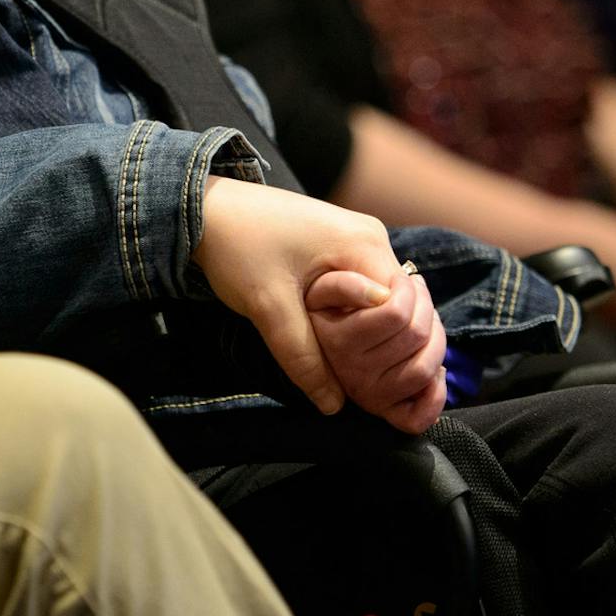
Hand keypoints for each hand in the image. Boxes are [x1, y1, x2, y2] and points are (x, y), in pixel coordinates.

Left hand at [192, 177, 408, 414]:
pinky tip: (341, 345)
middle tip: (354, 378)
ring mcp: (362, 244)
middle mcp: (373, 241)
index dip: (386, 351)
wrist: (205, 209)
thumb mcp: (268, 307)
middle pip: (410, 311)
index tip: (355, 376)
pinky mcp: (346, 253)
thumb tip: (334, 405)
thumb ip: (303, 356)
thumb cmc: (236, 247)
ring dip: (377, 341)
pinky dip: (364, 326)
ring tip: (347, 366)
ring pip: (393, 307)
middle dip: (389, 351)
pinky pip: (373, 297)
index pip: (405, 312)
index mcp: (364, 245)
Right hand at [305, 261, 447, 432]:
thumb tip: (380, 297)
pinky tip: (434, 371)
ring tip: (426, 326)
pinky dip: (435, 395)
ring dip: (437, 342)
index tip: (401, 282)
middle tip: (417, 299)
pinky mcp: (383, 412)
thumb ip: (345, 284)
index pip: (397, 313)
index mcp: (338, 340)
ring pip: (425, 370)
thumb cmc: (328, 308)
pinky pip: (417, 418)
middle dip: (426, 309)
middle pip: (417, 336)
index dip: (409, 291)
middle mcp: (351, 373)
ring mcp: (368, 396)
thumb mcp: (324, 287)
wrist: (312, 344)